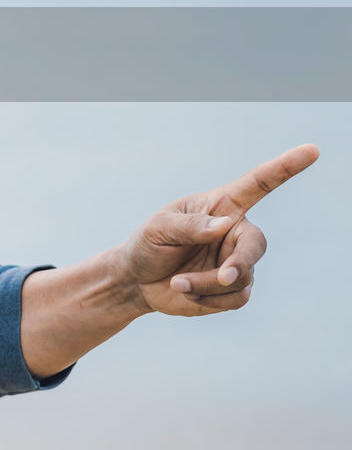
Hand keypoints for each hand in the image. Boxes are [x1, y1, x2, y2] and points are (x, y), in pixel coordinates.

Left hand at [120, 143, 317, 316]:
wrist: (139, 281)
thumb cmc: (148, 245)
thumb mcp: (158, 229)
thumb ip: (189, 225)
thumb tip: (225, 225)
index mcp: (220, 206)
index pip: (257, 185)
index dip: (284, 168)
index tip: (311, 150)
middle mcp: (234, 232)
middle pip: (255, 244)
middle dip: (240, 263)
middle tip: (223, 277)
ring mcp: (236, 261)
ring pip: (241, 278)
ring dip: (207, 284)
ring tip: (178, 282)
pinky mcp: (233, 289)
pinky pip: (235, 298)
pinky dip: (208, 299)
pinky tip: (187, 293)